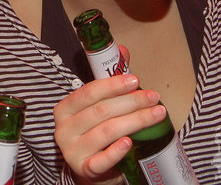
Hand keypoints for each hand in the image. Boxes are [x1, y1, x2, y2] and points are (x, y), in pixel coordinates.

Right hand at [53, 67, 165, 182]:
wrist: (92, 169)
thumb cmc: (96, 132)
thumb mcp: (99, 106)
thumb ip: (110, 81)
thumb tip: (123, 51)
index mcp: (65, 108)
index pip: (89, 92)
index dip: (113, 85)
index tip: (135, 80)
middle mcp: (64, 129)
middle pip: (101, 111)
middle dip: (131, 102)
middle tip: (153, 97)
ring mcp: (72, 151)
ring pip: (106, 132)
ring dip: (135, 121)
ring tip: (156, 115)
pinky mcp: (84, 169)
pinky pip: (101, 161)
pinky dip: (117, 151)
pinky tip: (130, 142)